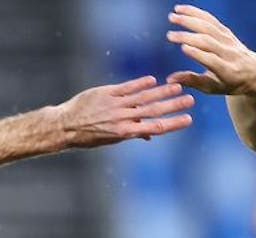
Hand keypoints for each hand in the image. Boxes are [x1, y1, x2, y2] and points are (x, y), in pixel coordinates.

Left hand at [53, 76, 193, 147]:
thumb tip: (148, 136)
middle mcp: (123, 118)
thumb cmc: (89, 136)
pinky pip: (127, 87)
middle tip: (190, 100)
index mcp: (126, 133)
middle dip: (173, 105)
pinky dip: (140, 83)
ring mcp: (115, 104)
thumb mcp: (111, 140)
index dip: (173, 123)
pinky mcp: (106, 93)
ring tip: (177, 87)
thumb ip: (131, 133)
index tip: (188, 119)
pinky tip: (152, 80)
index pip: (155, 128)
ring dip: (161, 92)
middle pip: (153, 111)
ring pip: (143, 97)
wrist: (65, 126)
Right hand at [165, 5, 255, 96]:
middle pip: (209, 41)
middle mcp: (230, 54)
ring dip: (190, 19)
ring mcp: (229, 40)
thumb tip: (169, 79)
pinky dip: (195, 13)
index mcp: (228, 71)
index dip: (198, 54)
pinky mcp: (226, 31)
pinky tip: (181, 9)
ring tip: (173, 15)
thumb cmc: (228, 83)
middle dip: (188, 37)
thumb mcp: (211, 88)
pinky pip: (210, 19)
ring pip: (209, 26)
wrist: (252, 72)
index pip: (212, 60)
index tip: (183, 48)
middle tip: (170, 35)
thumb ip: (191, 81)